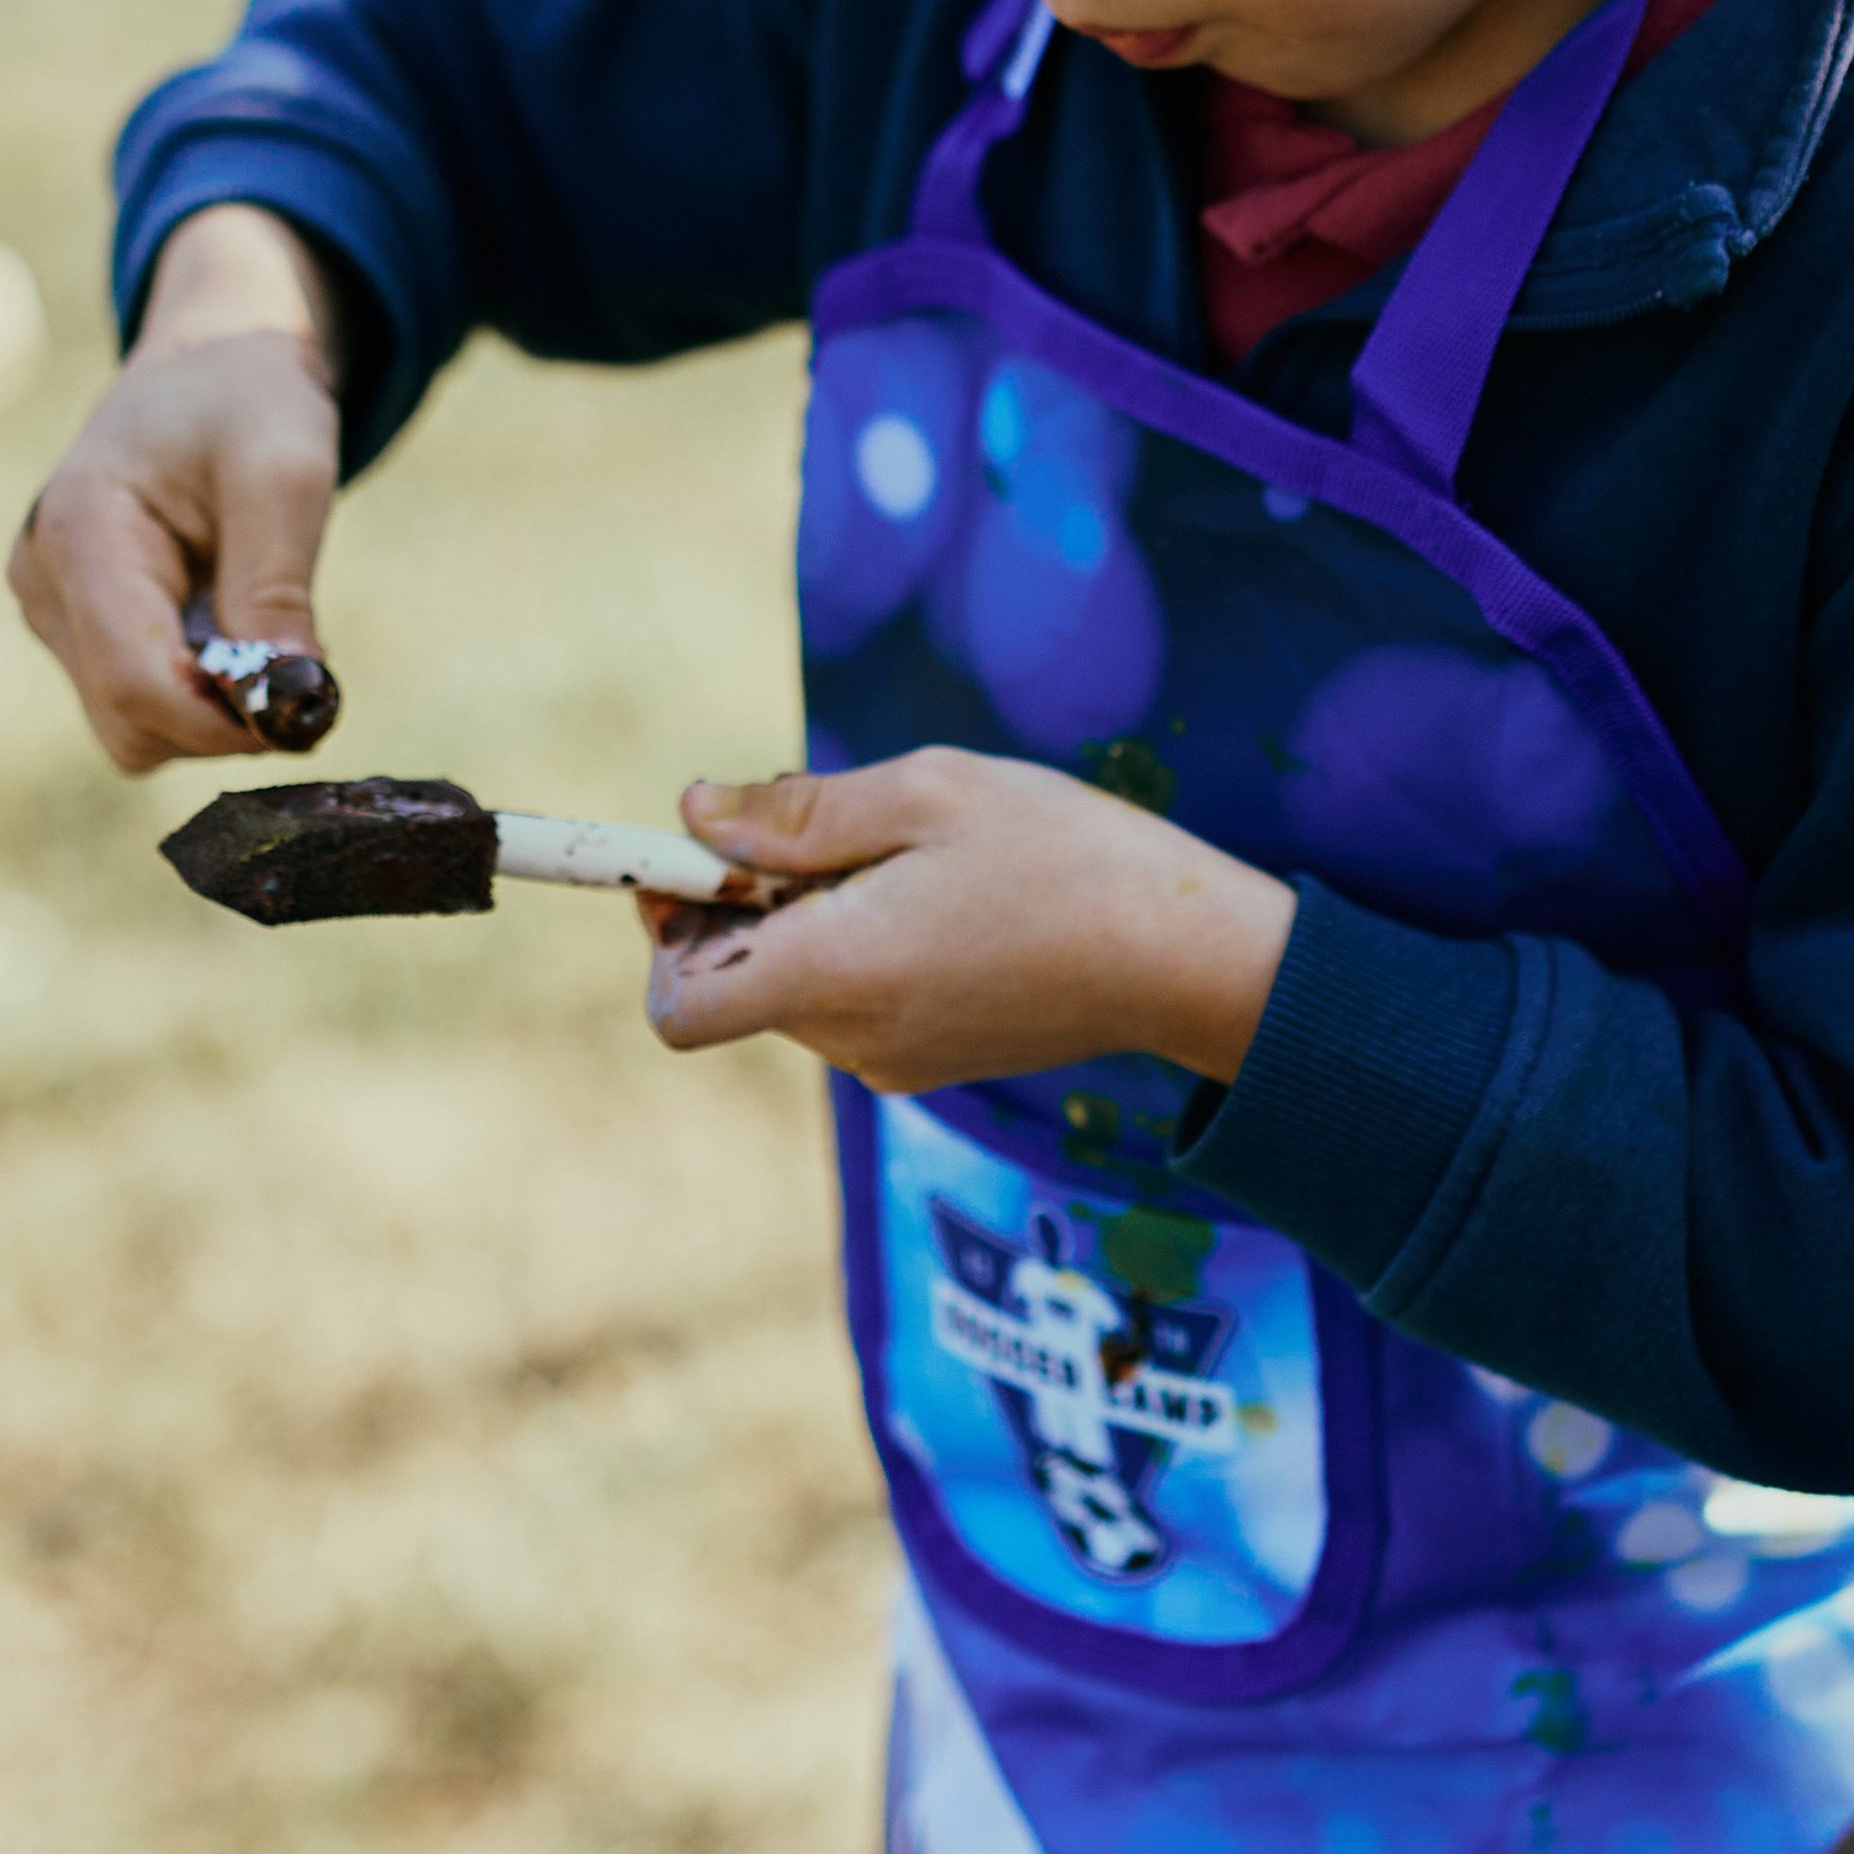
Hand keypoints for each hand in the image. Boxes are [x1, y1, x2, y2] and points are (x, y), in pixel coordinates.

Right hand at [8, 205, 343, 772]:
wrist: (212, 357)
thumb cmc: (249, 396)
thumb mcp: (285, 472)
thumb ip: (278, 587)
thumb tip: (289, 705)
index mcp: (81, 532)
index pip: (136, 684)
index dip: (224, 721)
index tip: (306, 704)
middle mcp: (45, 579)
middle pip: (132, 723)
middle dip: (224, 719)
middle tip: (302, 663)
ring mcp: (52, 607)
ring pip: (135, 727)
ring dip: (215, 708)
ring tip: (266, 625)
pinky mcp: (76, 624)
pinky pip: (138, 702)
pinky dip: (199, 693)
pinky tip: (236, 629)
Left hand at [640, 747, 1295, 1093]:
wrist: (1188, 954)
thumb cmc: (1066, 856)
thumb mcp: (928, 793)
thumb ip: (797, 811)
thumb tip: (693, 816)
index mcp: (836, 972)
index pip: (679, 1006)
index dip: (665, 927)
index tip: (703, 857)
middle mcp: (852, 1038)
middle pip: (734, 982)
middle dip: (743, 901)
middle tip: (821, 820)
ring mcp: (894, 1060)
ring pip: (794, 988)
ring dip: (806, 917)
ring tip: (900, 850)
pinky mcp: (933, 1058)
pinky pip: (853, 1002)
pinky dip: (858, 945)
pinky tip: (934, 892)